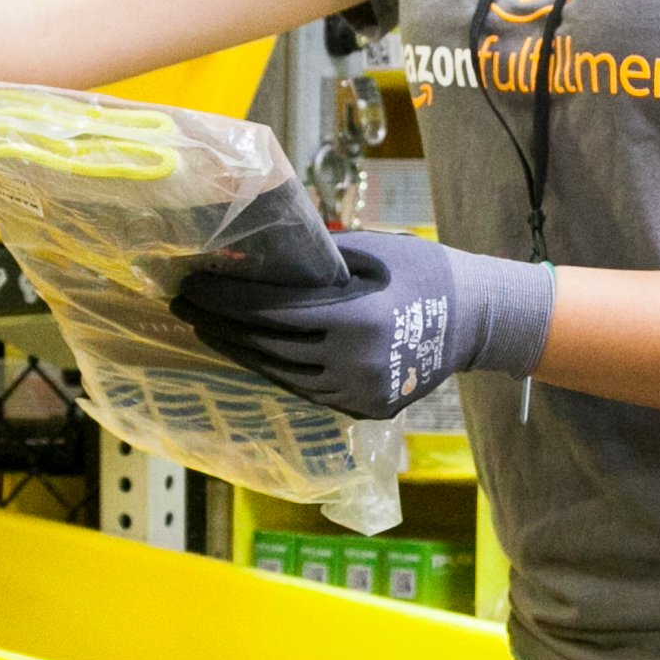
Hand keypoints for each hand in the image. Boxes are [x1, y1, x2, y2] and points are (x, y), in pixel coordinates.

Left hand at [171, 231, 557, 419]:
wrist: (475, 320)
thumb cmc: (424, 271)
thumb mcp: (372, 251)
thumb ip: (318, 259)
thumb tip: (257, 255)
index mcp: (356, 319)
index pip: (271, 312)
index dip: (225, 300)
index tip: (192, 286)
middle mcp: (353, 363)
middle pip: (268, 345)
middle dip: (220, 324)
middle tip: (184, 305)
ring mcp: (358, 392)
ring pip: (281, 374)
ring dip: (240, 351)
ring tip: (207, 328)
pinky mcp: (363, 408)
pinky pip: (306, 389)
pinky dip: (273, 369)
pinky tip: (249, 351)